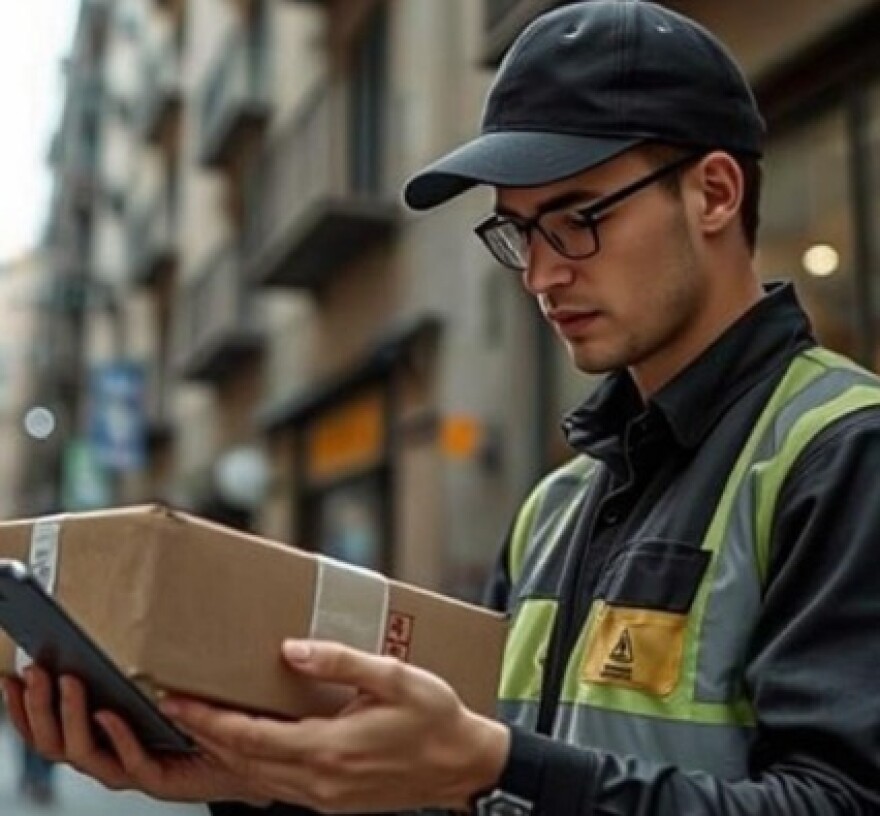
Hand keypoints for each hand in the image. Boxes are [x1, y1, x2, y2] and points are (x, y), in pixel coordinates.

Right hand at [1, 667, 265, 804]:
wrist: (251, 751)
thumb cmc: (207, 712)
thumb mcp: (165, 680)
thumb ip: (141, 663)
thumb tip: (120, 616)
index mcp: (103, 733)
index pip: (47, 726)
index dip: (22, 706)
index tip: (7, 674)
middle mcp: (109, 754)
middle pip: (53, 741)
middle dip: (36, 707)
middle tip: (34, 672)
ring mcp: (131, 769)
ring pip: (82, 753)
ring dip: (70, 717)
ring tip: (68, 681)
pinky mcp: (160, 779)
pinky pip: (130, 763)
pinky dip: (116, 737)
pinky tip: (111, 712)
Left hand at [159, 639, 510, 812]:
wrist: (464, 767)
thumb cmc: (435, 718)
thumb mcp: (393, 678)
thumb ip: (340, 662)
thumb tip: (291, 650)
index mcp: (330, 748)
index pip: (250, 736)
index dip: (207, 719)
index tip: (176, 699)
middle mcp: (320, 781)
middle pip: (243, 760)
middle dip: (204, 734)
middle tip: (174, 707)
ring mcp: (326, 797)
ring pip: (257, 778)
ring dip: (224, 751)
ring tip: (200, 723)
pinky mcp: (334, 802)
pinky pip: (278, 787)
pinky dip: (252, 765)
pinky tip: (248, 746)